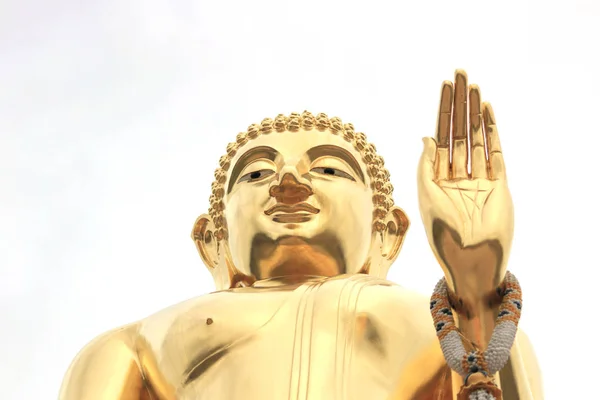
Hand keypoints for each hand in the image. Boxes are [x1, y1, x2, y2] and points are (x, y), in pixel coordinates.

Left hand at [418, 70, 513, 298]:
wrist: (471, 258)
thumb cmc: (442, 232)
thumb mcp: (426, 196)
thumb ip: (425, 166)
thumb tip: (425, 138)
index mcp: (436, 179)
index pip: (439, 137)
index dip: (442, 112)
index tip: (444, 88)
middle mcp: (457, 175)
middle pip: (457, 131)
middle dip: (459, 105)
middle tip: (461, 75)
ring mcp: (478, 179)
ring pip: (475, 139)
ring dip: (475, 113)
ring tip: (475, 88)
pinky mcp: (498, 184)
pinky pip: (494, 153)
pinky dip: (491, 133)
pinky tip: (487, 113)